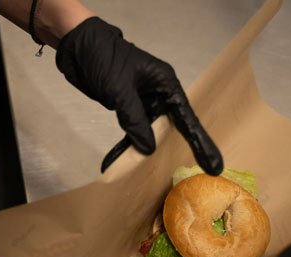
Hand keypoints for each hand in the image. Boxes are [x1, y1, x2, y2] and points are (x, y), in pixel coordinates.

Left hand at [55, 17, 222, 173]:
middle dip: (176, 151)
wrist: (77, 46)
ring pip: (149, 133)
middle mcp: (158, 95)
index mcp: (165, 84)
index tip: (213, 164)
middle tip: (194, 174)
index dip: (200, 142)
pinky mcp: (126, 109)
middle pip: (172, 128)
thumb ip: (134, 118)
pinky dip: (123, 146)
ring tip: (147, 177)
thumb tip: (148, 148)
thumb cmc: (102, 57)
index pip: (187, 118)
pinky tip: (115, 163)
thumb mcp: (119, 89)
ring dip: (144, 152)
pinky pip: (129, 132)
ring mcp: (142, 103)